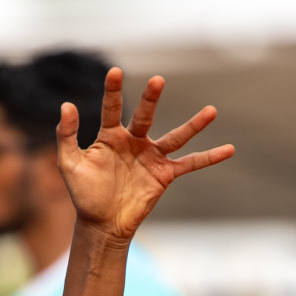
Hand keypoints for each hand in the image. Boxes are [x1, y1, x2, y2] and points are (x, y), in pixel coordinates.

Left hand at [57, 68, 233, 240]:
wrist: (101, 224)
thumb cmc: (83, 193)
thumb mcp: (69, 164)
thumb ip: (66, 135)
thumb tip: (67, 105)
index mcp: (110, 135)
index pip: (112, 108)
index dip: (112, 90)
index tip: (114, 71)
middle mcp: (134, 141)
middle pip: (145, 115)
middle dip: (151, 99)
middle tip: (158, 80)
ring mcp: (151, 156)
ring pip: (175, 137)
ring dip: (194, 125)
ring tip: (211, 111)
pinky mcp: (164, 174)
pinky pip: (190, 163)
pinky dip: (209, 157)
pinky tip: (229, 149)